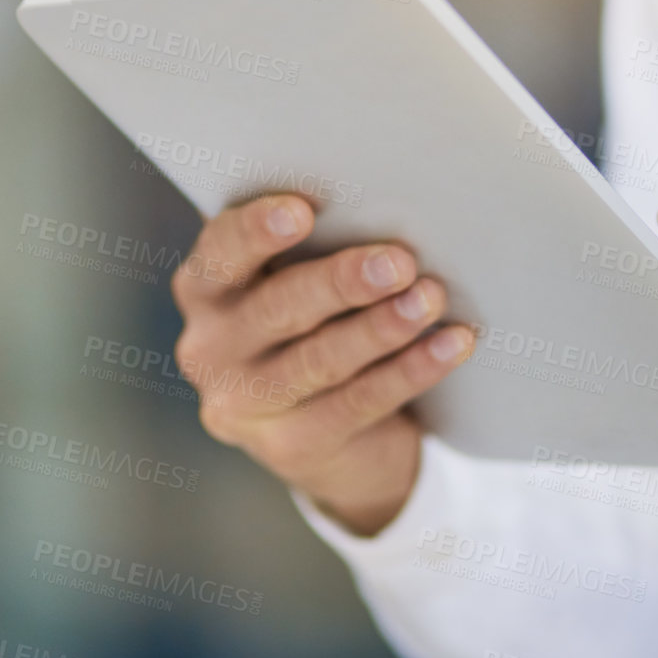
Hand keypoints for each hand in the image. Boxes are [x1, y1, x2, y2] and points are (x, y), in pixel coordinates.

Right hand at [172, 194, 475, 535]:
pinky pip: (360, 402)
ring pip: (320, 360)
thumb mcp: (297, 284)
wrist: (327, 436)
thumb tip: (389, 215)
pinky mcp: (294, 447)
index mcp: (206, 290)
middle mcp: (211, 349)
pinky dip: (412, 369)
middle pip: (276, 308)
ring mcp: (247, 405)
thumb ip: (317, 250)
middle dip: (341, 282)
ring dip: (383, 327)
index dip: (256, 231)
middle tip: (399, 262)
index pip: (220, 253)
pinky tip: (451, 343)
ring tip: (431, 298)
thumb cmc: (316, 324)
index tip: (303, 211)